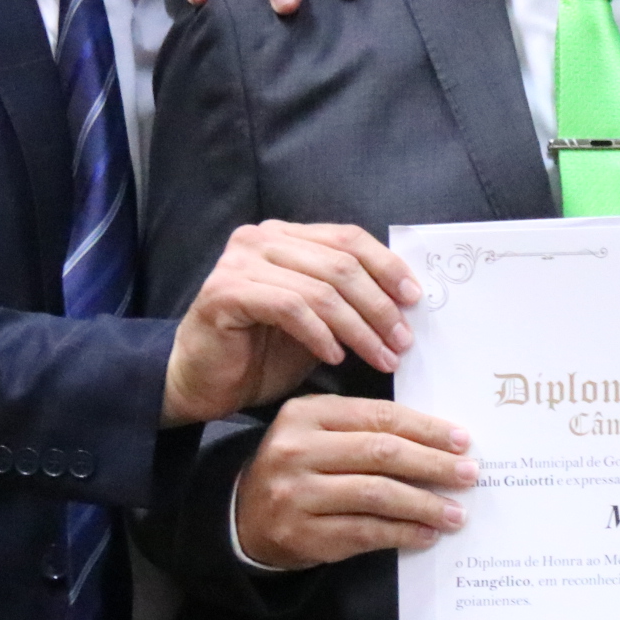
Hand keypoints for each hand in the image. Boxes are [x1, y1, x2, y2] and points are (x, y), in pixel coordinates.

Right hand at [162, 222, 420, 425]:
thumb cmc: (262, 353)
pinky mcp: (224, 292)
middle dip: (380, 305)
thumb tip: (408, 301)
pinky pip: (290, 308)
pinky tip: (335, 358)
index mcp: (286, 236)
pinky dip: (320, 335)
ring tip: (381, 357)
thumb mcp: (319, 321)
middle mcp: (260, 239)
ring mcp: (239, 262)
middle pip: (341, 263)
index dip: (387, 266)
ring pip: (321, 288)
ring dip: (359, 328)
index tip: (415, 300)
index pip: (348, 238)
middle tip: (403, 341)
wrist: (203, 383)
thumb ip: (350, 300)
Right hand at [233, 395, 473, 568]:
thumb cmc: (300, 468)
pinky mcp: (302, 533)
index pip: (379, 417)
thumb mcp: (321, 433)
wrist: (245, 517)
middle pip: (381, 453)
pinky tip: (426, 533)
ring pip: (376, 495)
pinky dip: (402, 533)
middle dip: (433, 465)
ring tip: (456, 513)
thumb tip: (441, 442)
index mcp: (306, 414)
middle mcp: (297, 450)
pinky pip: (365, 532)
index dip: (426, 429)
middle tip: (469, 474)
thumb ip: (367, 428)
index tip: (462, 441)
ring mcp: (296, 494)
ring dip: (424, 505)